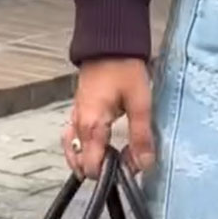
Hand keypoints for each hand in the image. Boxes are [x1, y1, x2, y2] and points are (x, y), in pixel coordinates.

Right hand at [62, 59, 154, 178]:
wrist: (109, 43)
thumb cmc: (124, 69)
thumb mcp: (140, 104)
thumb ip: (141, 137)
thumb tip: (144, 165)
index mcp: (92, 126)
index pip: (92, 167)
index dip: (111, 174)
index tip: (131, 168)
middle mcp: (78, 125)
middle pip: (82, 163)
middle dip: (103, 169)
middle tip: (126, 163)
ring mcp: (75, 117)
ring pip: (74, 152)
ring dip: (91, 160)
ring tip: (112, 161)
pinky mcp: (78, 111)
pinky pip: (73, 138)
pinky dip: (83, 148)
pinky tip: (99, 148)